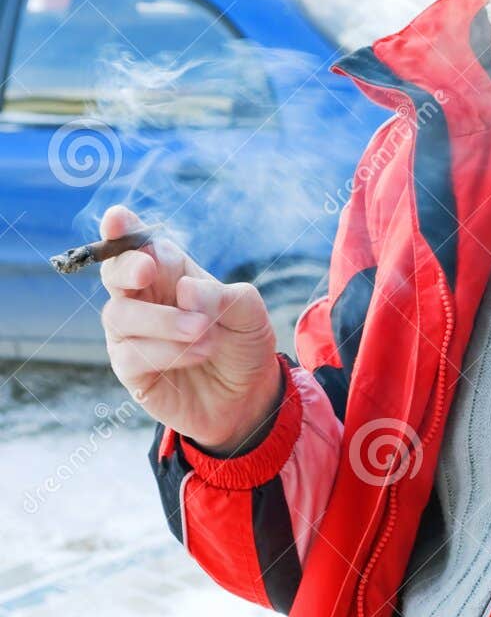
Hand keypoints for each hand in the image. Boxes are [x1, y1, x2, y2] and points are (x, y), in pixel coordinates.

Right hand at [99, 203, 283, 450]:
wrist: (248, 397)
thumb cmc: (243, 345)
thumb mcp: (250, 314)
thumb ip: (222, 295)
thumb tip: (185, 288)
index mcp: (170, 273)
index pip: (139, 244)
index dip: (123, 229)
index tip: (117, 218)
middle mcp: (143, 299)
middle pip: (115, 273)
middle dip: (125, 267)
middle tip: (148, 271)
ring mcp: (132, 334)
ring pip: (119, 315)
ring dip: (163, 321)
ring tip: (205, 331)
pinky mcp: (132, 370)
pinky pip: (132, 354)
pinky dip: (167, 351)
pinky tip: (199, 353)